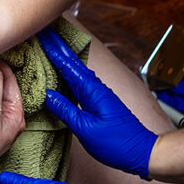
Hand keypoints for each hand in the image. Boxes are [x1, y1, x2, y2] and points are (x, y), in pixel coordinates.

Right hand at [37, 28, 156, 177]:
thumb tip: (47, 94)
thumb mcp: (85, 129)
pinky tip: (62, 72)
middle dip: (57, 47)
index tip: (41, 34)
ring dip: (62, 57)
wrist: (142, 152)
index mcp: (91, 90)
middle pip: (72, 62)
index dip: (53, 49)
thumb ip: (65, 110)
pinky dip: (68, 72)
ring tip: (48, 46)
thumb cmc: (116, 142)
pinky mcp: (98, 101)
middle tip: (42, 32)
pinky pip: (79, 81)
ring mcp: (98, 93)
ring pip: (75, 70)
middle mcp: (95, 87)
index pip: (67, 65)